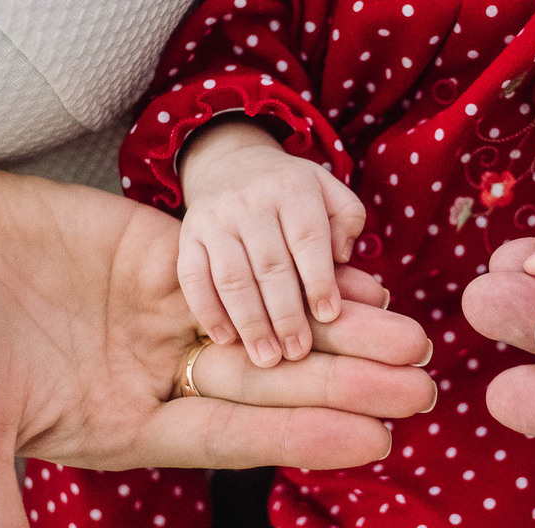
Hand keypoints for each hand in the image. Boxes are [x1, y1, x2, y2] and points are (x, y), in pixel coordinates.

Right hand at [0, 162, 432, 527]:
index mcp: (129, 425)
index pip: (234, 439)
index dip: (303, 437)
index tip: (377, 441)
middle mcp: (161, 373)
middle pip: (271, 382)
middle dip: (346, 383)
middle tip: (423, 388)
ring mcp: (170, 313)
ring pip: (273, 324)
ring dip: (344, 330)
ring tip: (413, 336)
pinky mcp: (169, 254)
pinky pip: (248, 264)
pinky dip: (301, 271)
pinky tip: (363, 280)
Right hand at [179, 120, 366, 365]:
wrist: (231, 163)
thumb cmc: (292, 193)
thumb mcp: (328, 191)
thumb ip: (346, 220)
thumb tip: (342, 257)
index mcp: (292, 189)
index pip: (307, 239)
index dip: (318, 279)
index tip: (329, 316)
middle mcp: (250, 202)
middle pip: (269, 265)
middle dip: (285, 314)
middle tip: (297, 352)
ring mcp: (215, 219)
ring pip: (231, 277)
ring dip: (249, 322)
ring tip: (267, 357)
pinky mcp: (188, 235)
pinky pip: (193, 277)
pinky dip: (207, 310)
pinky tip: (226, 339)